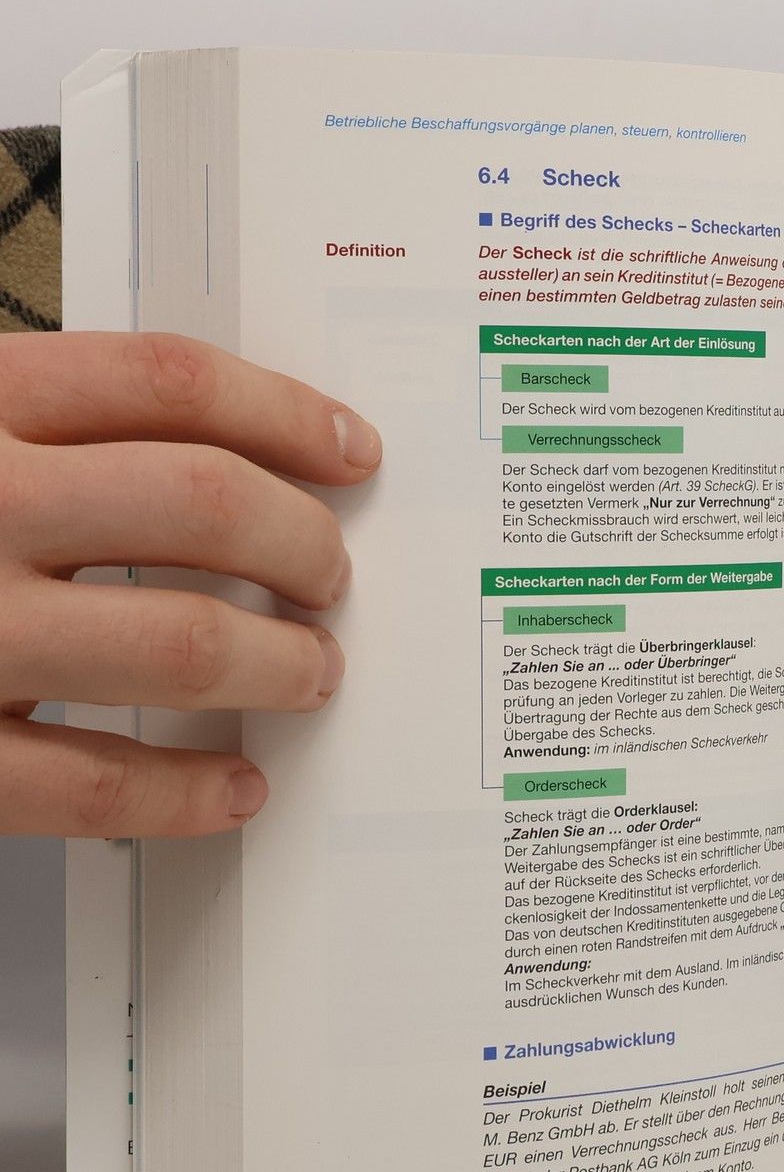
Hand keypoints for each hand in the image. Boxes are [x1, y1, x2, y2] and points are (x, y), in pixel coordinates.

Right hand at [0, 332, 380, 838]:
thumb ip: (40, 426)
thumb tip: (231, 453)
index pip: (165, 380)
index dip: (288, 412)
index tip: (354, 451)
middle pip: (202, 502)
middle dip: (302, 543)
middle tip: (333, 575)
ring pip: (177, 639)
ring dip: (278, 661)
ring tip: (312, 671)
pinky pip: (94, 784)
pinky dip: (188, 790)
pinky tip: (235, 786)